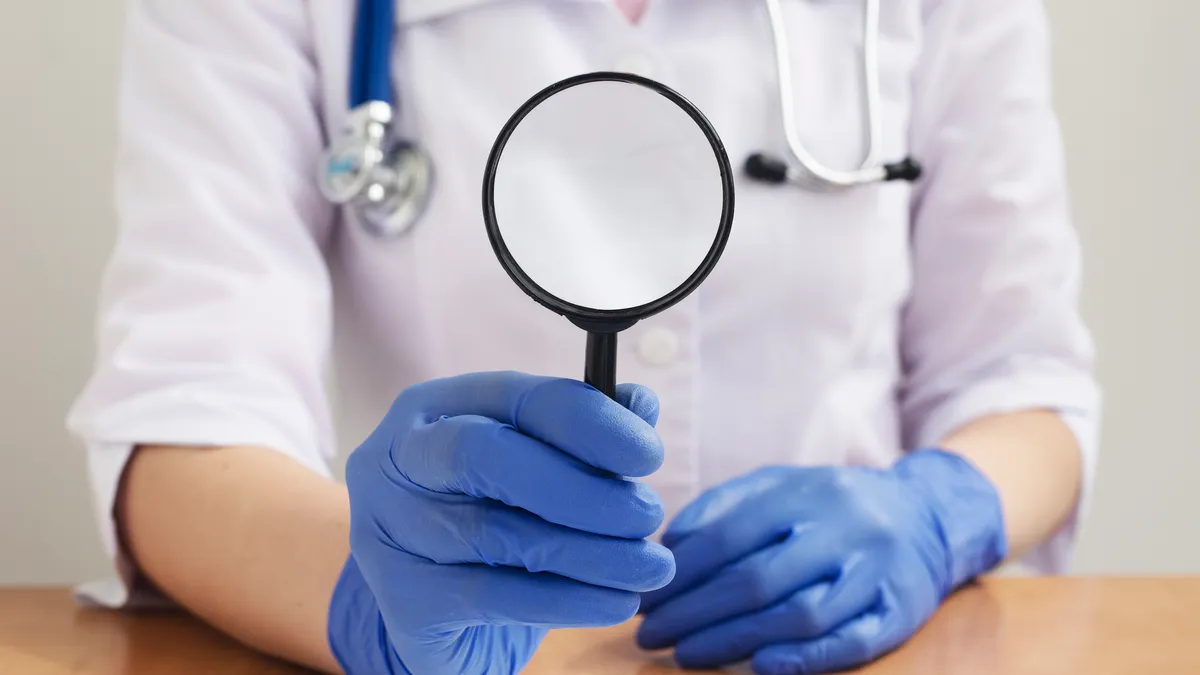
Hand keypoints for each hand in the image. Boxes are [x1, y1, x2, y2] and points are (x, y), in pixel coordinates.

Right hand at [328, 372, 675, 674]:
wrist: (435, 613)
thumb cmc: (494, 520)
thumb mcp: (537, 469)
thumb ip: (586, 436)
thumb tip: (641, 405)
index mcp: (438, 407)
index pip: (517, 396)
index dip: (589, 421)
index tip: (649, 455)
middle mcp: (399, 458)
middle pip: (489, 456)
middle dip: (583, 487)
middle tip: (648, 515)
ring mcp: (390, 528)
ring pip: (498, 533)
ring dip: (593, 553)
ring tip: (651, 567)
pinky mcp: (403, 598)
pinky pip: (495, 596)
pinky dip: (568, 600)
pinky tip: (616, 602)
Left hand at [637, 450, 1006, 673]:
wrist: (927, 515)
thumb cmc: (832, 504)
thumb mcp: (781, 485)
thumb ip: (724, 505)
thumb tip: (667, 544)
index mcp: (808, 492)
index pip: (730, 536)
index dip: (682, 572)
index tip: (646, 598)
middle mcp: (844, 528)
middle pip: (759, 579)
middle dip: (695, 612)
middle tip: (652, 634)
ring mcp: (876, 571)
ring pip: (801, 613)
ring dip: (735, 640)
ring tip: (686, 654)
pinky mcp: (900, 611)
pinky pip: (851, 641)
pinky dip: (804, 658)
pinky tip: (759, 667)